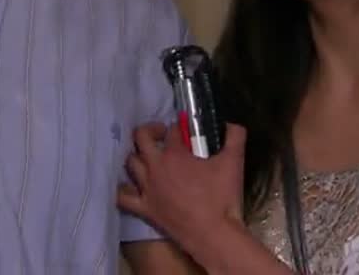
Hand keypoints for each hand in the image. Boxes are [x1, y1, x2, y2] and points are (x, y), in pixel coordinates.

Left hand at [116, 120, 247, 258]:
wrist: (213, 234)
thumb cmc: (222, 197)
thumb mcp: (234, 162)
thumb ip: (235, 138)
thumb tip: (234, 124)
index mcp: (174, 154)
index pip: (172, 131)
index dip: (178, 127)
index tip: (184, 130)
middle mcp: (155, 167)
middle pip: (141, 138)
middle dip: (150, 131)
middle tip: (162, 135)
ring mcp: (147, 188)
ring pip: (130, 163)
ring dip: (138, 155)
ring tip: (149, 157)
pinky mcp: (144, 209)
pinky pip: (123, 197)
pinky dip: (123, 189)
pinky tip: (131, 185)